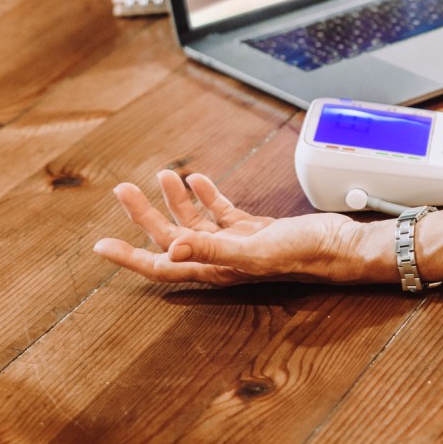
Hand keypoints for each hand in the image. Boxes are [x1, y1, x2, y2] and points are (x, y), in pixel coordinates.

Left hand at [93, 170, 384, 285]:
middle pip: (172, 237)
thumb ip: (213, 249)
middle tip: (123, 189)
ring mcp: (238, 244)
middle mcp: (221, 259)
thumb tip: (171, 248)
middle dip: (144, 214)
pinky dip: (208, 196)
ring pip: (195, 221)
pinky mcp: (255, 229)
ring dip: (176, 199)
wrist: (342, 245)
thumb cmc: (305, 253)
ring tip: (163, 174)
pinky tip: (198, 180)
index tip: (100, 246)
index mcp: (216, 268)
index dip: (129, 257)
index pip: (161, 266)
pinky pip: (222, 213)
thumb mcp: (256, 250)